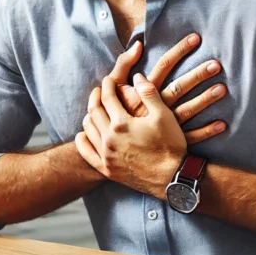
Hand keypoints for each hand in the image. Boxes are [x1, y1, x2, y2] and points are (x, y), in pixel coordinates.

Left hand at [74, 74, 192, 197]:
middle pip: (94, 111)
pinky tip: (84, 134)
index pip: (107, 98)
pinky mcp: (107, 169)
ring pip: (88, 130)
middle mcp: (109, 139)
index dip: (107, 85)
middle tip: (100, 90)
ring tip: (95, 109)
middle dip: (96, 97)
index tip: (109, 80)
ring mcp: (106, 156)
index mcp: (121, 124)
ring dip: (89, 115)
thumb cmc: (170, 145)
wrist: (172, 178)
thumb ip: (148, 93)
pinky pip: (86, 153)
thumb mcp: (164, 115)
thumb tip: (136, 76)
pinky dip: (82, 140)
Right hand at [107, 34, 227, 143]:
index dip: (179, 50)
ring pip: (188, 110)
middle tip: (216, 64)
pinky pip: (191, 137)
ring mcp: (164, 126)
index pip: (163, 65)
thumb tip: (138, 44)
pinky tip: (222, 124)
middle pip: (180, 86)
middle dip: (198, 75)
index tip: (196, 38)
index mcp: (144, 91)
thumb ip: (123, 63)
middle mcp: (155, 107)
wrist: (111, 145)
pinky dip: (207, 131)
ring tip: (222, 89)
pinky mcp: (169, 142)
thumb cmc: (113, 112)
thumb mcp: (114, 86)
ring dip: (205, 100)